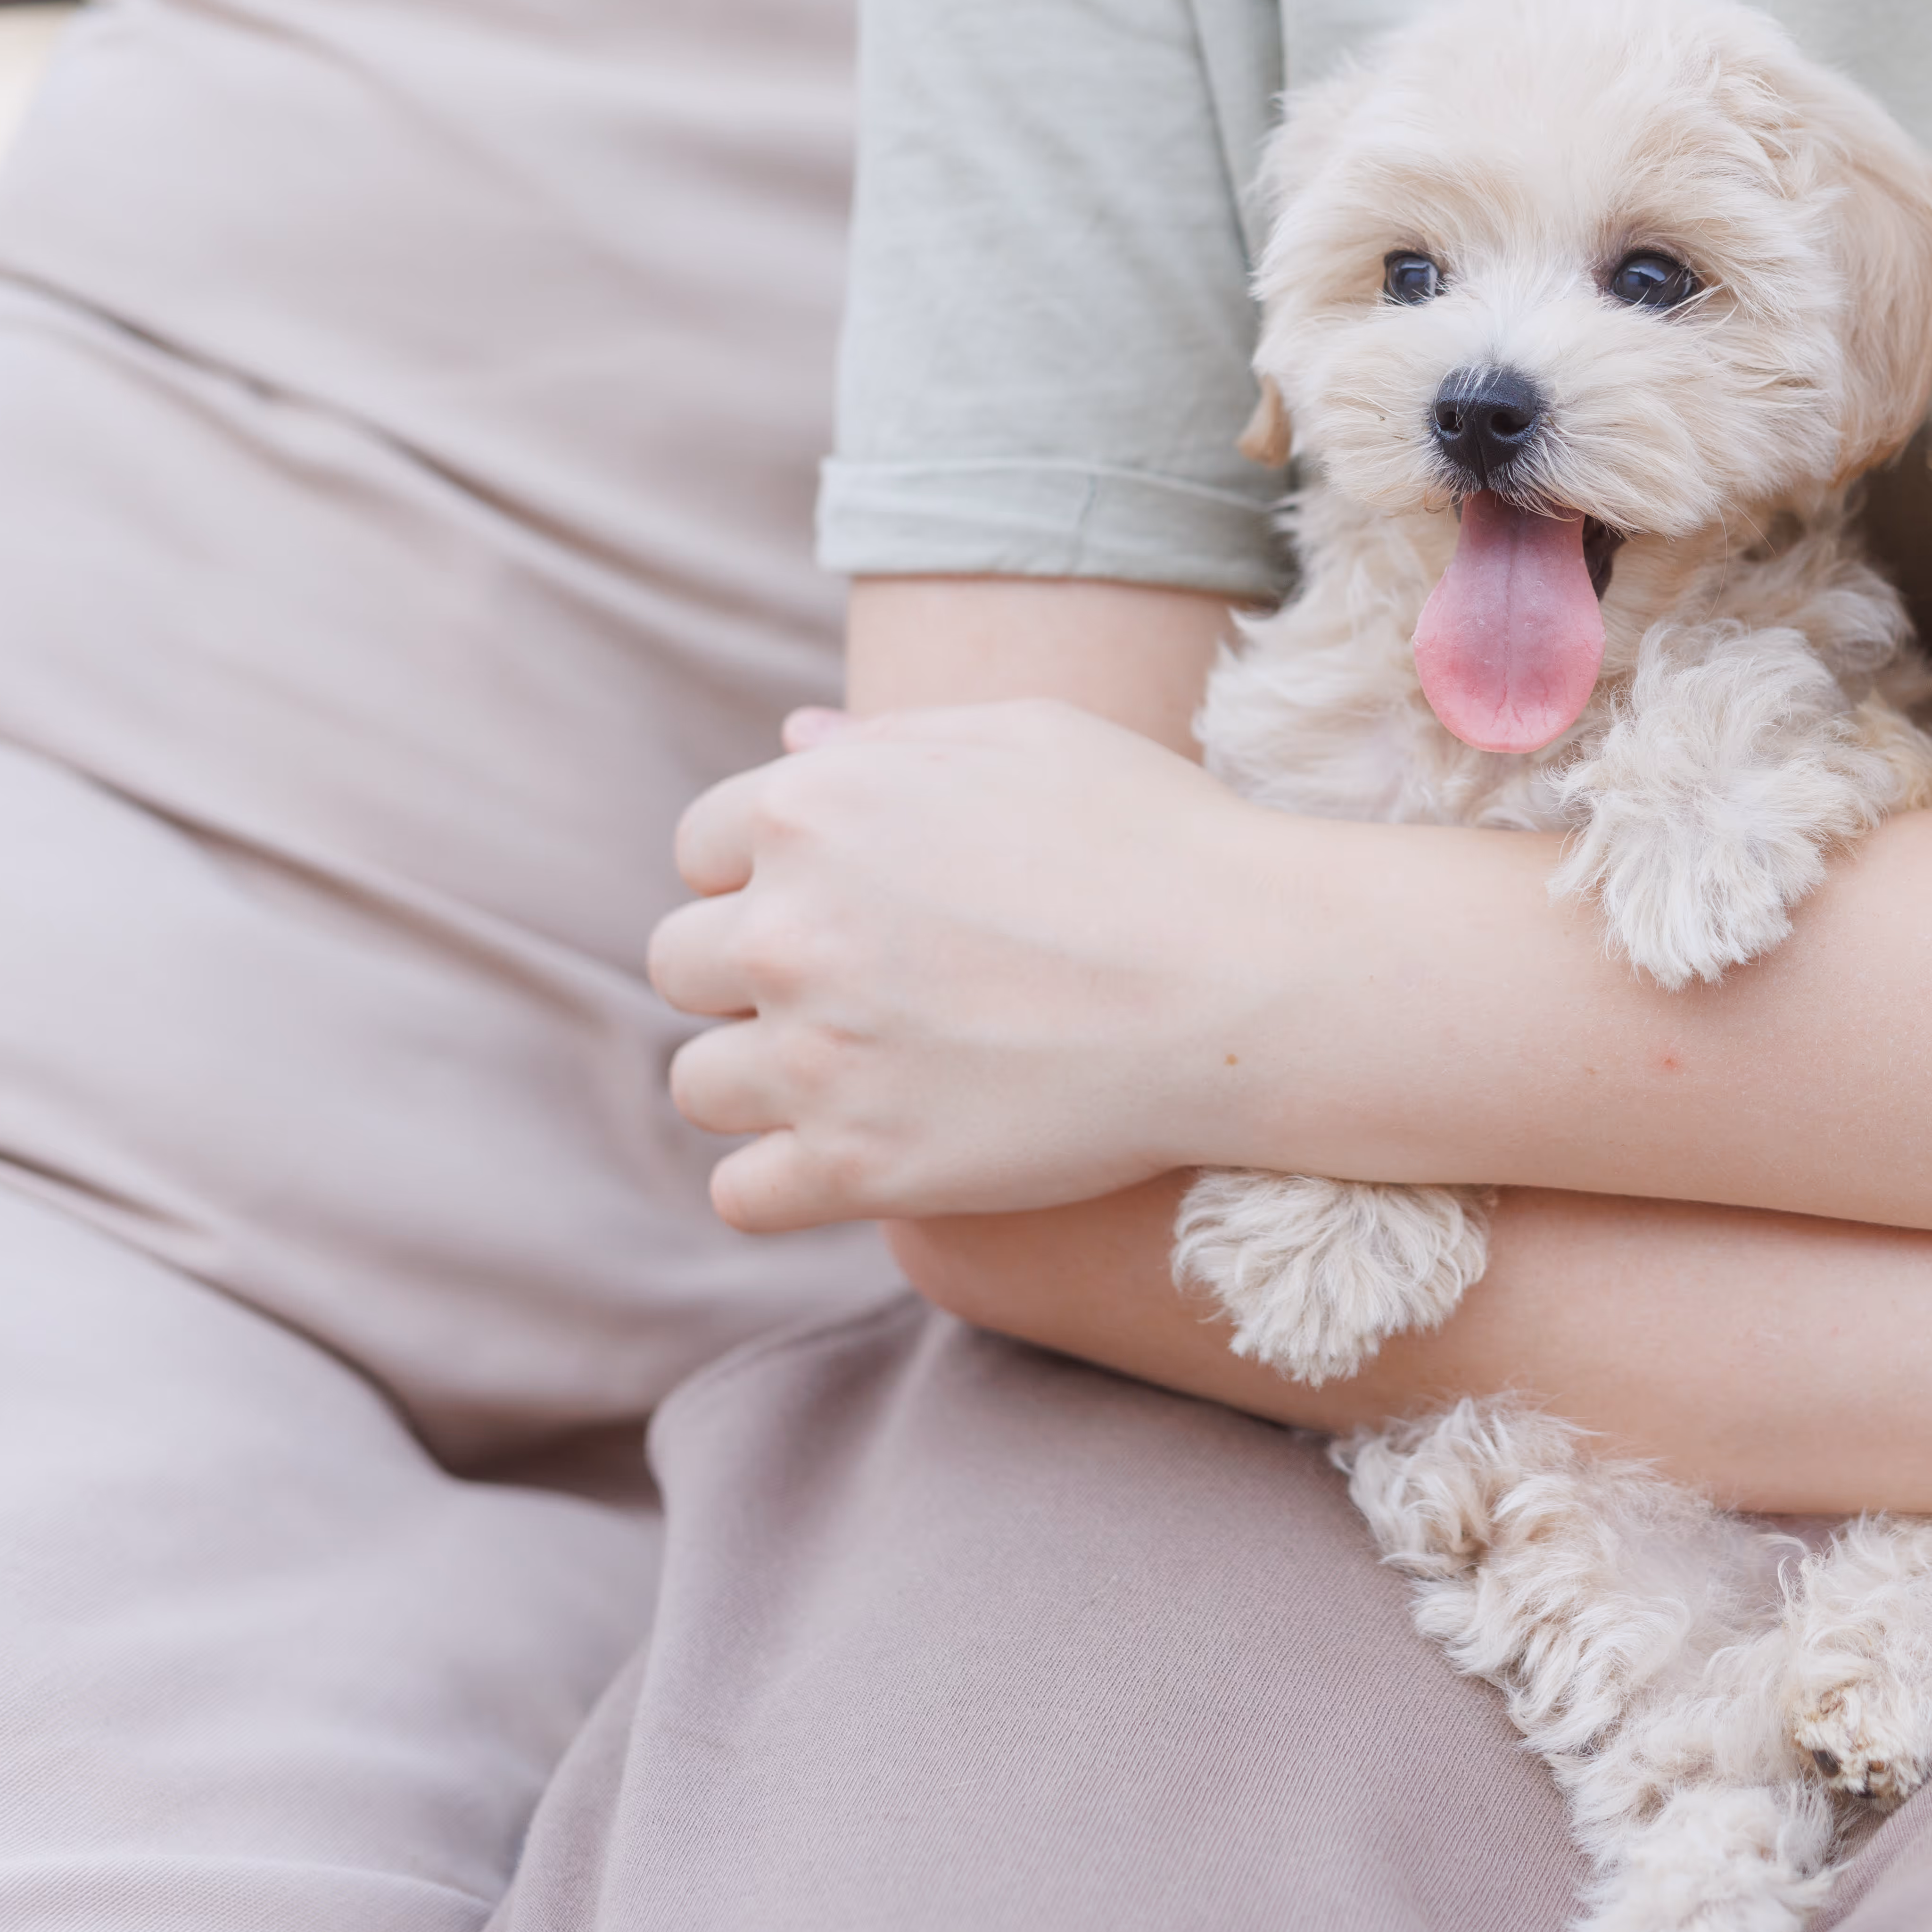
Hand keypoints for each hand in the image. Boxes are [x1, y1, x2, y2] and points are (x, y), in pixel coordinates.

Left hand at [648, 699, 1313, 1229]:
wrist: (1248, 979)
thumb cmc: (1155, 840)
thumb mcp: (1022, 738)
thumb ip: (888, 743)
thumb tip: (791, 744)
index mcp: (811, 810)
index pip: (701, 849)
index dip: (767, 876)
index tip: (847, 907)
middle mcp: (788, 929)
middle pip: (683, 965)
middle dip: (753, 975)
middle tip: (857, 993)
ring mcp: (816, 1055)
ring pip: (701, 1084)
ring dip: (760, 1080)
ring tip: (856, 1077)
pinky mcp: (860, 1166)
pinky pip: (742, 1193)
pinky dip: (781, 1181)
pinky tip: (850, 1156)